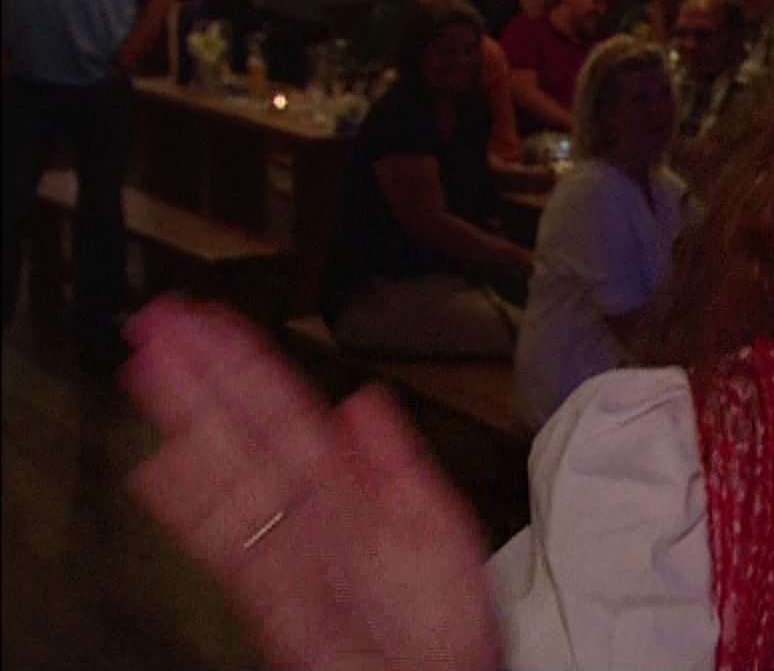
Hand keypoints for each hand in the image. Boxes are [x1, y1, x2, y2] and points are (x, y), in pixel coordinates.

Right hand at [122, 298, 499, 670]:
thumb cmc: (444, 626)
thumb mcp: (436, 524)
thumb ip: (397, 458)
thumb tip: (364, 401)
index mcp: (350, 490)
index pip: (288, 412)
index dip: (249, 365)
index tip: (213, 324)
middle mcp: (309, 514)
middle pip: (245, 432)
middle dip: (203, 377)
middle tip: (163, 325)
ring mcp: (285, 549)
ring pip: (226, 471)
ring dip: (187, 420)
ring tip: (152, 367)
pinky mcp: (271, 593)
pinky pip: (228, 540)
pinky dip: (193, 503)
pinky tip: (163, 465)